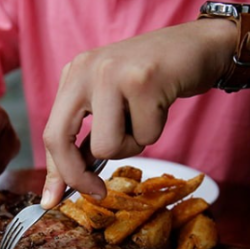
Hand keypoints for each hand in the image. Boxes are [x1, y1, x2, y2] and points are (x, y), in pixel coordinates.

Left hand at [41, 19, 234, 208]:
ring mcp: (112, 72)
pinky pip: (144, 136)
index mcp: (74, 75)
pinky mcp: (144, 80)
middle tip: (99, 192)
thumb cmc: (153, 81)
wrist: (197, 46)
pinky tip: (161, 104)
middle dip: (78, 176)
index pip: (52, 132)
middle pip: (60, 140)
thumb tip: (67, 183)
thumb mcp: (110, 103)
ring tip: (144, 118)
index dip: (55, 172)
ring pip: (106, 146)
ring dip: (131, 145)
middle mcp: (86, 69)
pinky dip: (156, 130)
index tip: (53, 201)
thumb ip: (87, 136)